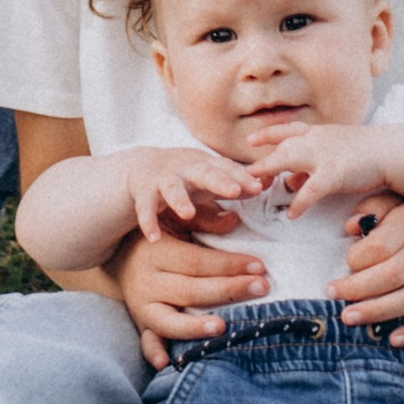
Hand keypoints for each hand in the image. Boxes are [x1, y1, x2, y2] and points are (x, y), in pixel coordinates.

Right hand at [106, 217, 267, 368]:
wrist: (119, 253)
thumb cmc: (160, 233)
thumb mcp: (177, 218)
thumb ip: (204, 218)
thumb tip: (234, 221)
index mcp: (157, 250)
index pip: (197, 261)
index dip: (229, 264)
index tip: (259, 266)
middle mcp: (147, 280)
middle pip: (189, 289)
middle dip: (228, 290)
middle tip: (262, 288)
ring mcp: (141, 305)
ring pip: (167, 320)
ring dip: (194, 326)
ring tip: (222, 328)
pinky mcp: (140, 323)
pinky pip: (146, 340)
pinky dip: (154, 352)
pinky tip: (166, 363)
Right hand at [126, 144, 261, 245]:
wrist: (144, 167)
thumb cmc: (189, 180)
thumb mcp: (212, 183)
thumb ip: (235, 189)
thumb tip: (260, 192)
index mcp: (208, 166)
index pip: (228, 169)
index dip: (242, 177)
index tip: (258, 187)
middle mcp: (187, 170)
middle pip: (205, 173)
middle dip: (219, 181)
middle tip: (235, 191)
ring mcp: (165, 180)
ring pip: (172, 187)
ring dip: (180, 199)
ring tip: (188, 214)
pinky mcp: (145, 193)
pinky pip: (145, 207)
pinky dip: (149, 221)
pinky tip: (155, 237)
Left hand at [247, 123, 393, 218]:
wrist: (392, 151)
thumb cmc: (369, 152)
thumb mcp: (337, 150)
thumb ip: (313, 163)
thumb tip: (292, 179)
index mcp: (319, 133)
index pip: (287, 130)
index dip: (267, 134)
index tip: (251, 140)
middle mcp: (317, 140)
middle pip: (282, 147)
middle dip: (263, 159)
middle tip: (248, 173)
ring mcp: (324, 155)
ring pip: (288, 160)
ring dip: (270, 173)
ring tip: (256, 188)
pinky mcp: (334, 173)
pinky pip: (310, 190)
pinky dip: (299, 203)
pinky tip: (292, 215)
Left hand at [328, 200, 403, 347]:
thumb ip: (375, 206)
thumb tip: (350, 226)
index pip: (379, 246)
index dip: (355, 260)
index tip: (344, 267)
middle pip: (391, 275)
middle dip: (357, 289)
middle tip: (333, 296)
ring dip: (378, 312)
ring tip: (349, 319)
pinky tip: (394, 339)